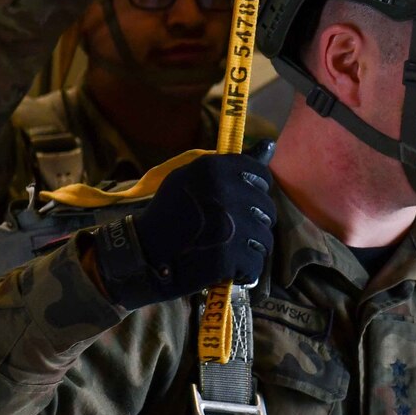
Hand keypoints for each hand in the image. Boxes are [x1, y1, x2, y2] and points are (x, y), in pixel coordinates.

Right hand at [92, 154, 275, 310]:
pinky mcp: (228, 256)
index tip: (242, 200)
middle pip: (267, 209)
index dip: (255, 190)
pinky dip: (242, 270)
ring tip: (223, 248)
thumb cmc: (171, 215)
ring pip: (264, 238)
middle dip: (252, 223)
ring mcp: (227, 225)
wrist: (143, 254)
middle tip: (226, 231)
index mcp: (212, 168)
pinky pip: (255, 264)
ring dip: (248, 248)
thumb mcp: (192, 179)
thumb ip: (231, 165)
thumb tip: (271, 144)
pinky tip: (222, 267)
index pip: (260, 174)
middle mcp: (222, 193)